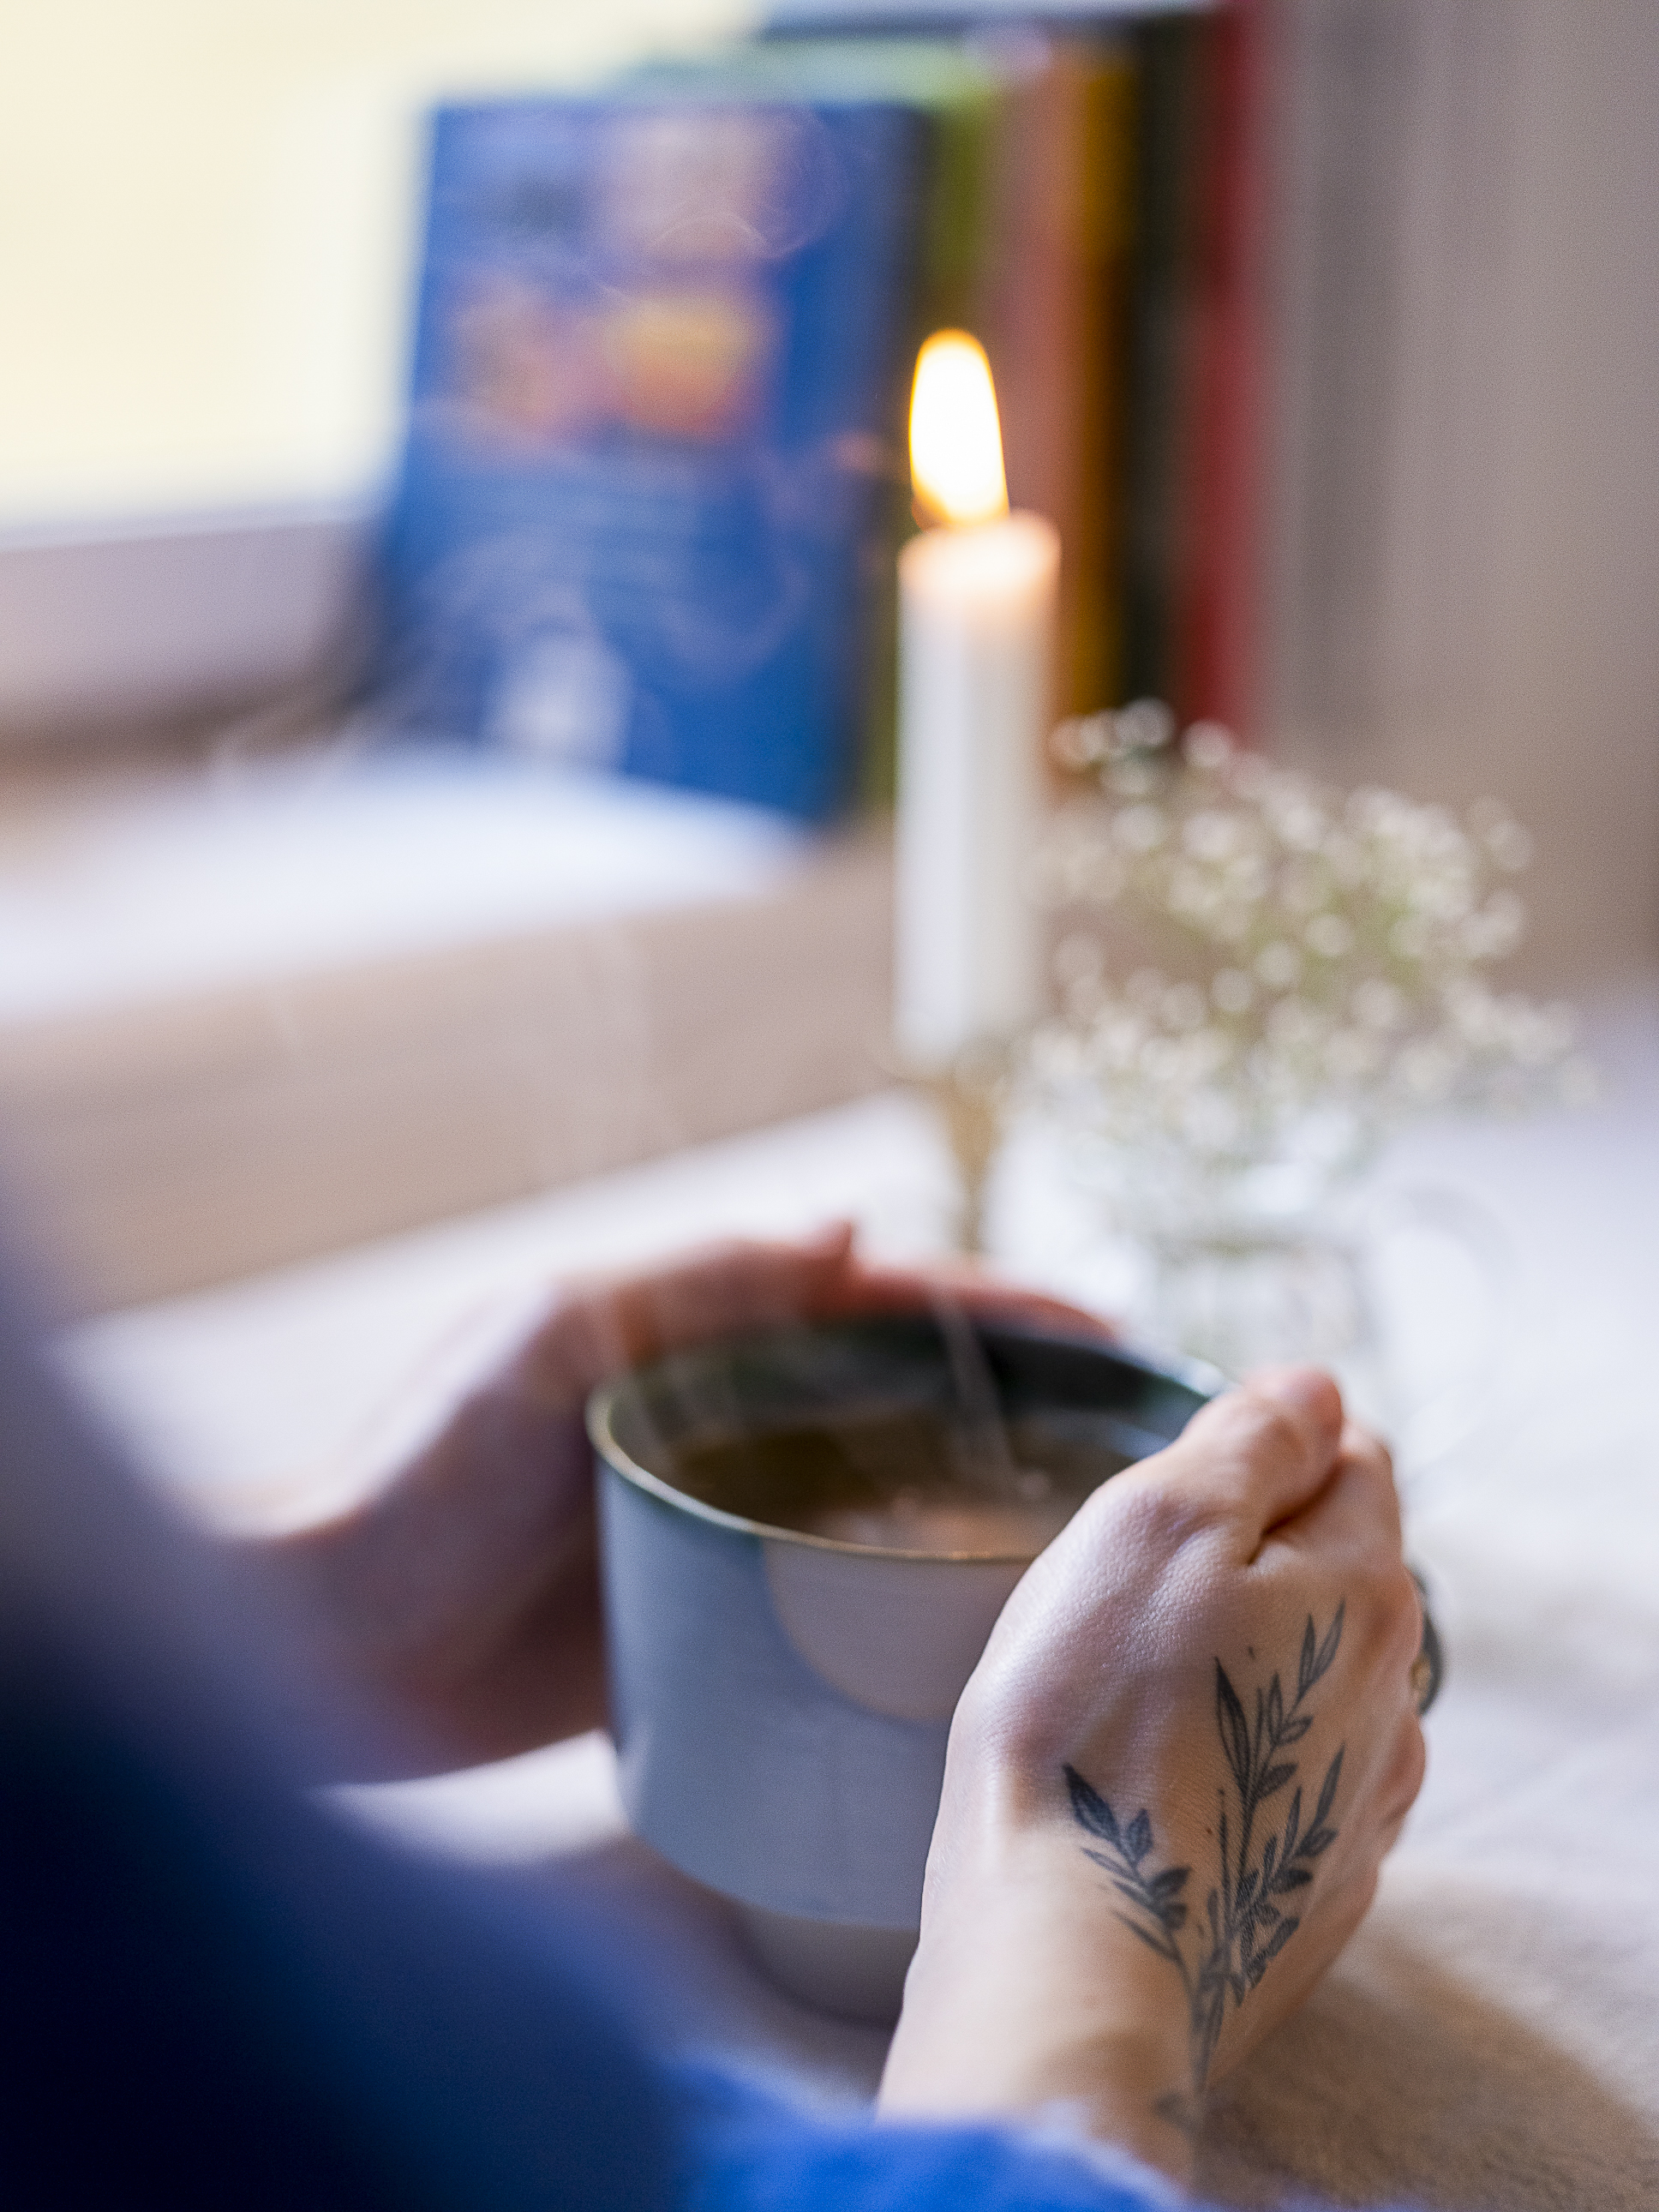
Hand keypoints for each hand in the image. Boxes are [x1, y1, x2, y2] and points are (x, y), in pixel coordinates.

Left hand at [263, 1224, 1107, 1777]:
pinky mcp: (703, 1624)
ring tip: (1093, 1530)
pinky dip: (900, 1598)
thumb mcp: (548, 1335)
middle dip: (1012, 1398)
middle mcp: (722, 1421)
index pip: (875, 1305)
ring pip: (878, 1495)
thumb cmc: (418, 1474)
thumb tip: (852, 1224)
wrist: (328, 1651)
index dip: (990, 1310)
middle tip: (1131, 1431)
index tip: (1101, 1327)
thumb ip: (696, 1279)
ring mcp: (719, 1524)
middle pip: (898, 1396)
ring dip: (977, 1496)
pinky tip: (977, 1627)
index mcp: (694, 1335)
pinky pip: (823, 1600)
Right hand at [879, 1369, 1425, 2186]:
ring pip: (1311, 1680)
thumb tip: (1314, 1388)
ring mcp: (1356, 1803)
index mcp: (1360, 1589)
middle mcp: (1389, 1696)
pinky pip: (1285, 1780)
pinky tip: (1158, 1777)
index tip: (1175, 1475)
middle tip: (1127, 1585)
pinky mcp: (1310, 1890)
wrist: (1071, 1960)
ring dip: (1239, 1659)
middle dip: (1247, 1554)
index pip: (1352, 1458)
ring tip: (1129, 1687)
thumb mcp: (1149, 1527)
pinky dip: (1233, 1756)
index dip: (1264, 1443)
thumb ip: (1247, 1444)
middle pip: (1335, 1571)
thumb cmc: (1089, 1726)